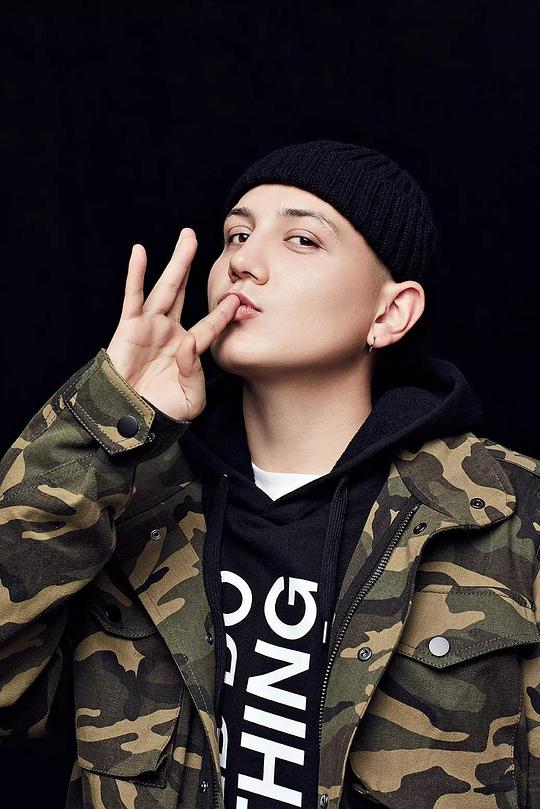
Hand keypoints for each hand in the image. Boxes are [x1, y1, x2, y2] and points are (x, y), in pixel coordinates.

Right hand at [106, 228, 239, 420]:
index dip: (224, 313)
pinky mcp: (130, 327)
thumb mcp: (191, 399)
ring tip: (186, 238)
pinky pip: (134, 297)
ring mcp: (150, 327)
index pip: (210, 326)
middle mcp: (169, 332)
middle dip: (190, 266)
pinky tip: (139, 251)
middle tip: (198, 240)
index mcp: (187, 350)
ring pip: (166, 288)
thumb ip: (196, 374)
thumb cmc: (161, 412)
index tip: (239, 298)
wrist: (130, 419)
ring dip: (176, 263)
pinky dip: (136, 274)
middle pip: (184, 293)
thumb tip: (188, 344)